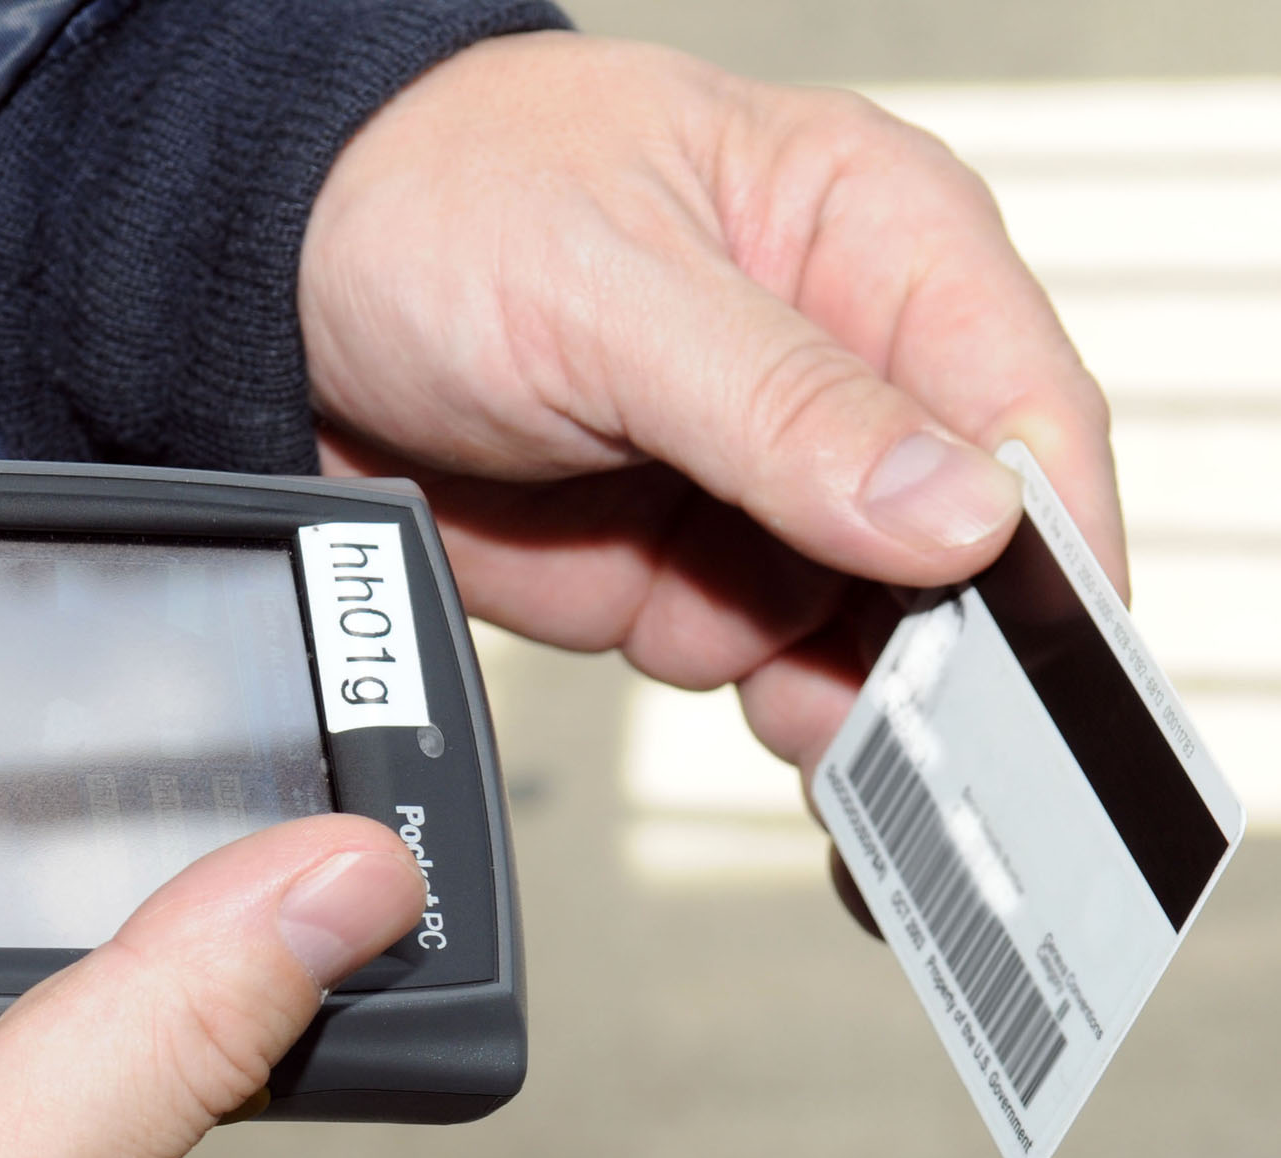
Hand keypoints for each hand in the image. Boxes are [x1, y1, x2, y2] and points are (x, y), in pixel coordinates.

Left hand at [300, 33, 1126, 775]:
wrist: (274, 298)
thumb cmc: (434, 208)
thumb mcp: (608, 287)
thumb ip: (783, 405)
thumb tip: (959, 513)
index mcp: (870, 240)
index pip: (1022, 404)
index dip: (1057, 545)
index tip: (1063, 672)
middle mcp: (840, 375)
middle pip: (968, 549)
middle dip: (959, 659)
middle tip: (952, 769)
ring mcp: (764, 487)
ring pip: (877, 632)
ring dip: (860, 703)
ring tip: (842, 758)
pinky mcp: (689, 571)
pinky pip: (777, 670)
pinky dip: (785, 721)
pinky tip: (789, 752)